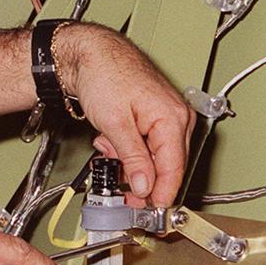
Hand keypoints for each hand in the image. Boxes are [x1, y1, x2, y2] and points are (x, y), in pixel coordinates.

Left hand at [54, 24, 194, 206]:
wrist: (89, 53)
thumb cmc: (103, 74)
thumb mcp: (114, 123)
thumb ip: (132, 158)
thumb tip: (145, 186)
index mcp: (172, 118)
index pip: (174, 167)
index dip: (162, 193)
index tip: (151, 211)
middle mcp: (176, 116)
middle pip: (167, 164)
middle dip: (141, 177)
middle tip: (122, 191)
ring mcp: (167, 115)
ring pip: (155, 155)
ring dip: (131, 161)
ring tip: (108, 148)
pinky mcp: (154, 115)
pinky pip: (147, 143)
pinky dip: (129, 149)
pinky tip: (112, 141)